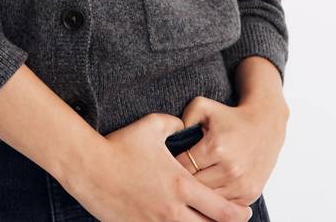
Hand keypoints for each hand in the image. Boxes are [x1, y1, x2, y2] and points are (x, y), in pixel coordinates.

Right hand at [63, 112, 254, 220]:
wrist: (90, 167)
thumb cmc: (121, 144)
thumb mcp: (152, 126)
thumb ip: (175, 124)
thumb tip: (184, 125)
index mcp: (180, 185)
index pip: (219, 208)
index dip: (236, 214)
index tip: (245, 212)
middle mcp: (172, 210)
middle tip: (232, 221)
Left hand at [176, 95, 288, 206]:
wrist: (265, 126)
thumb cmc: (230, 117)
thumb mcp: (205, 106)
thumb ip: (184, 116)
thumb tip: (171, 134)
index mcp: (216, 147)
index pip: (183, 166)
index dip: (173, 165)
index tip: (168, 163)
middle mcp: (230, 168)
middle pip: (194, 186)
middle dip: (184, 182)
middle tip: (175, 178)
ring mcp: (241, 184)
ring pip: (208, 200)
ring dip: (199, 195)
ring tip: (191, 187)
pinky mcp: (250, 194)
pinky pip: (224, 207)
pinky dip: (215, 202)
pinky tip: (208, 194)